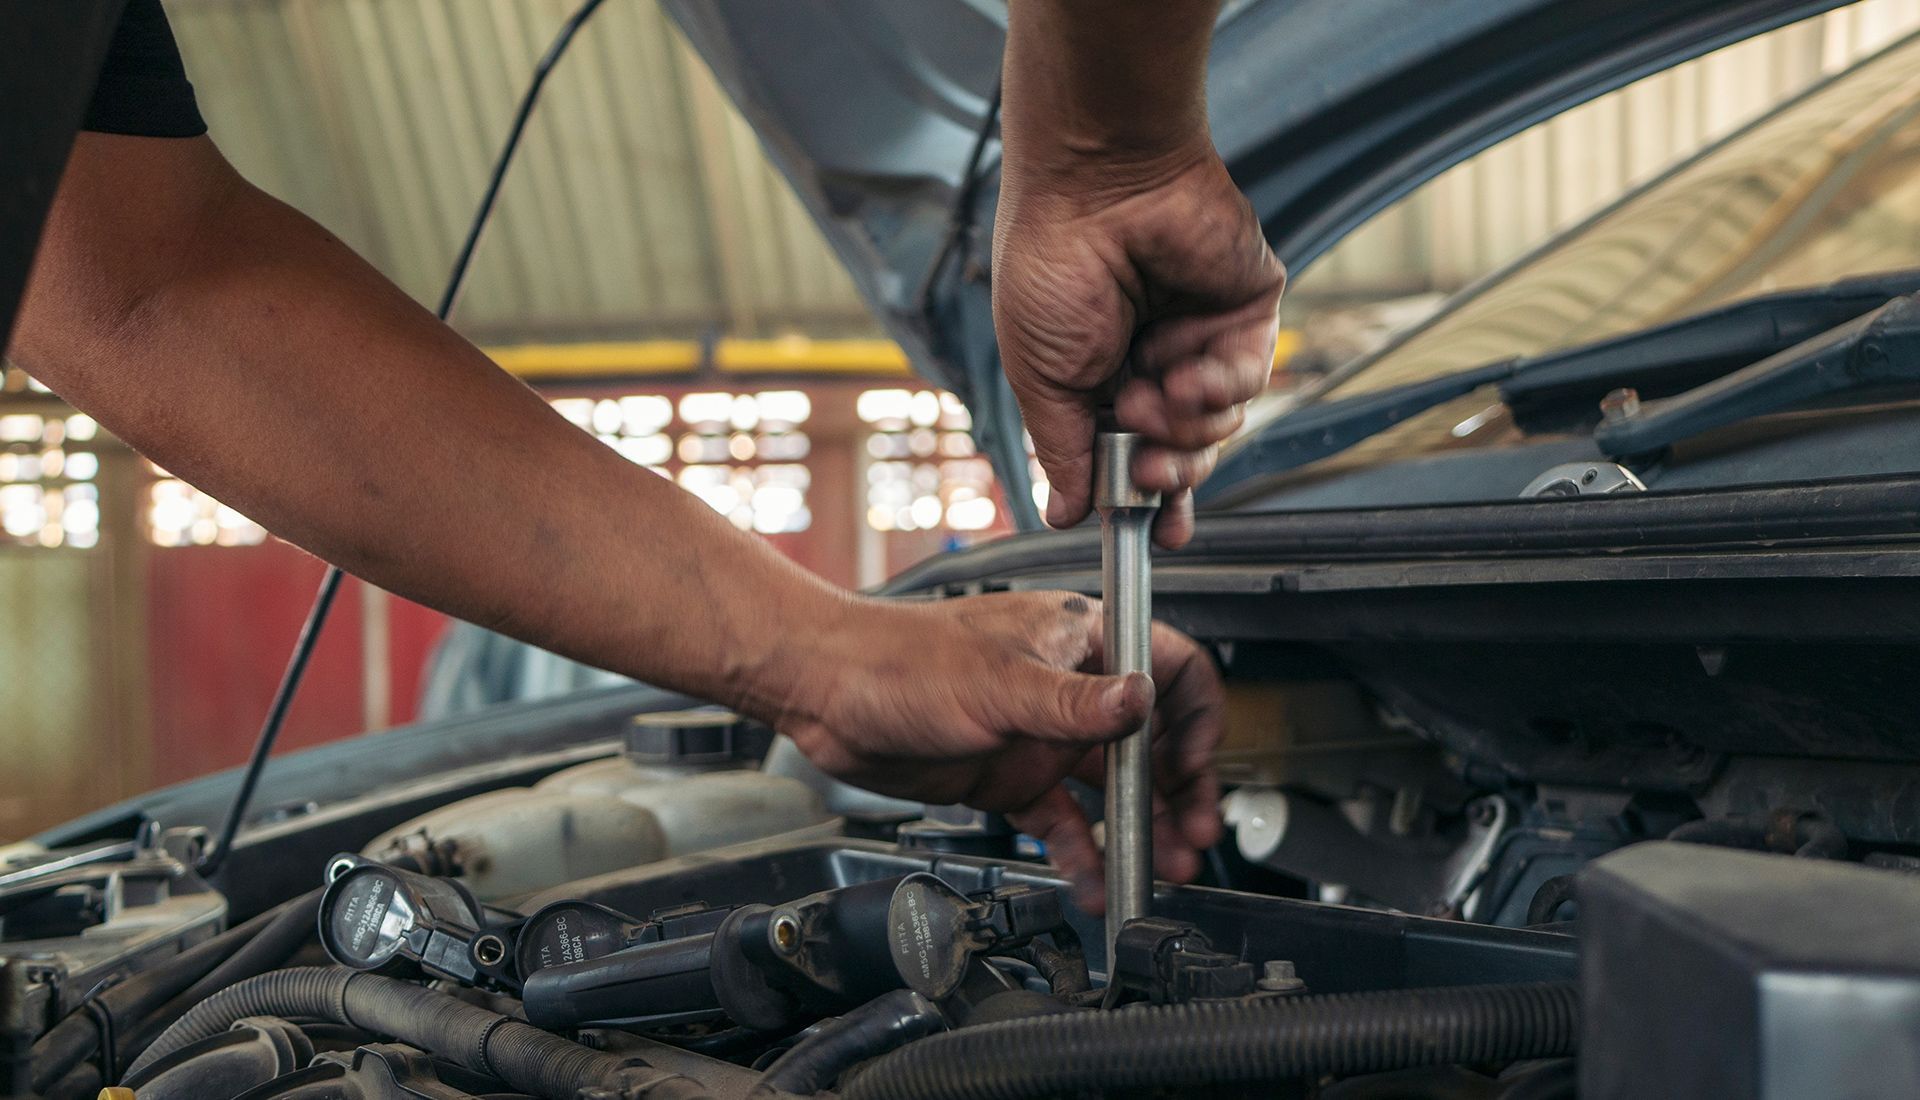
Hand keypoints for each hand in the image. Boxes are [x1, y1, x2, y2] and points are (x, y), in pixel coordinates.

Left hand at [775, 592, 1224, 911]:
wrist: (828, 693)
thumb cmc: (899, 659)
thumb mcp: (998, 683)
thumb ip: (1075, 702)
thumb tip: (1141, 701)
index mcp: (1079, 639)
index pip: (1169, 667)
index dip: (1194, 717)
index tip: (1193, 765)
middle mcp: (1069, 686)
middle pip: (1152, 740)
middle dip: (1178, 790)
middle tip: (1193, 836)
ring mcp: (1041, 734)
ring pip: (1112, 787)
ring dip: (1140, 827)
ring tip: (1159, 866)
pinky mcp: (1010, 775)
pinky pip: (1062, 820)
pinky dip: (1082, 853)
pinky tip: (1093, 883)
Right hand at [992, 142, 1285, 547]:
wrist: (1096, 186)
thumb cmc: (1050, 265)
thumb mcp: (1040, 378)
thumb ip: (1062, 452)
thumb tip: (1064, 514)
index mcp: (1100, 378)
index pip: (1133, 457)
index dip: (1147, 503)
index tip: (1152, 539)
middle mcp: (1155, 362)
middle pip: (1185, 454)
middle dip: (1169, 474)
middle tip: (1145, 470)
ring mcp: (1203, 336)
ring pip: (1220, 425)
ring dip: (1185, 424)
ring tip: (1148, 390)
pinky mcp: (1247, 309)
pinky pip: (1248, 376)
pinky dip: (1217, 384)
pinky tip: (1183, 368)